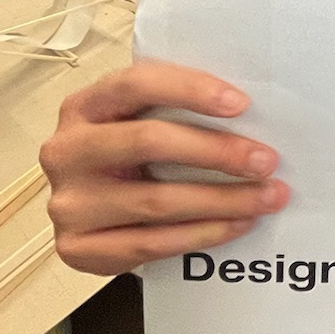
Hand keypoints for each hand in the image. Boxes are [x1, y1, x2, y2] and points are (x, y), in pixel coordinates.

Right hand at [41, 61, 287, 275]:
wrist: (83, 219)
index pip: (135, 84)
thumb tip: (250, 114)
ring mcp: (69, 203)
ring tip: (267, 197)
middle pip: (148, 141)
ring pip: (157, 200)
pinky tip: (237, 224)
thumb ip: (171, 111)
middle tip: (266, 161)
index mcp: (83, 107)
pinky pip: (152, 243)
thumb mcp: (133, 124)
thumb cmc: (124, 161)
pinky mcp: (77, 249)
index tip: (241, 104)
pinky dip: (203, 233)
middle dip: (217, 151)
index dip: (189, 89)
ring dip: (223, 200)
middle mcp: (67, 151)